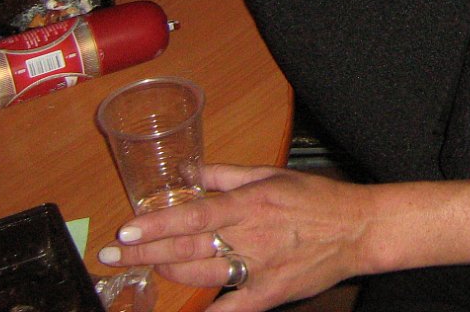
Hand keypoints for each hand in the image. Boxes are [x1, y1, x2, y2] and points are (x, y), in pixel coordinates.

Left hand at [97, 164, 373, 311]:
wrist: (357, 229)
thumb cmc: (315, 198)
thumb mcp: (272, 175)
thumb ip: (228, 175)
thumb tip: (190, 171)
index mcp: (250, 204)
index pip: (194, 213)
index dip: (157, 224)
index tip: (126, 230)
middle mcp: (250, 236)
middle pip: (187, 247)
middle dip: (145, 252)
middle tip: (112, 255)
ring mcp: (258, 269)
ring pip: (201, 274)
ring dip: (167, 273)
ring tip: (143, 270)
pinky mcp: (267, 294)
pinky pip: (229, 309)